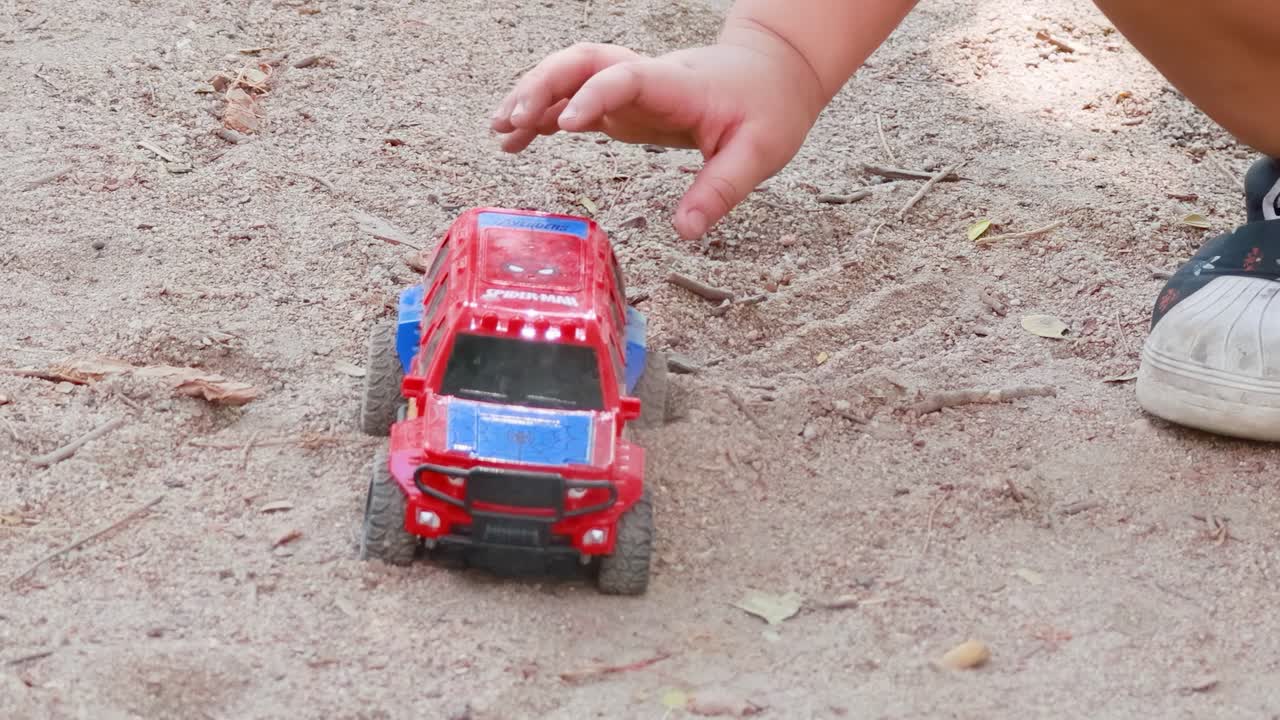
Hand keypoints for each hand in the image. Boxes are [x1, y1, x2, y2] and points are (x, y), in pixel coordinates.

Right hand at [490, 40, 824, 239]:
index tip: (565, 124)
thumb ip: (719, 191)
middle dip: (541, 85)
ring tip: (499, 132)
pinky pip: (575, 100)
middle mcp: (645, 79)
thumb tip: (685, 232)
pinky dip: (543, 115)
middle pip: (580, 62)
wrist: (772, 73)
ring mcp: (630, 88)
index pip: (624, 78)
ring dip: (532, 95)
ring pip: (570, 75)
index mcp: (675, 85)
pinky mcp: (624, 104)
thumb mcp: (757, 154)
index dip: (593, 96)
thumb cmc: (766, 108)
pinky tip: (517, 138)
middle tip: (509, 120)